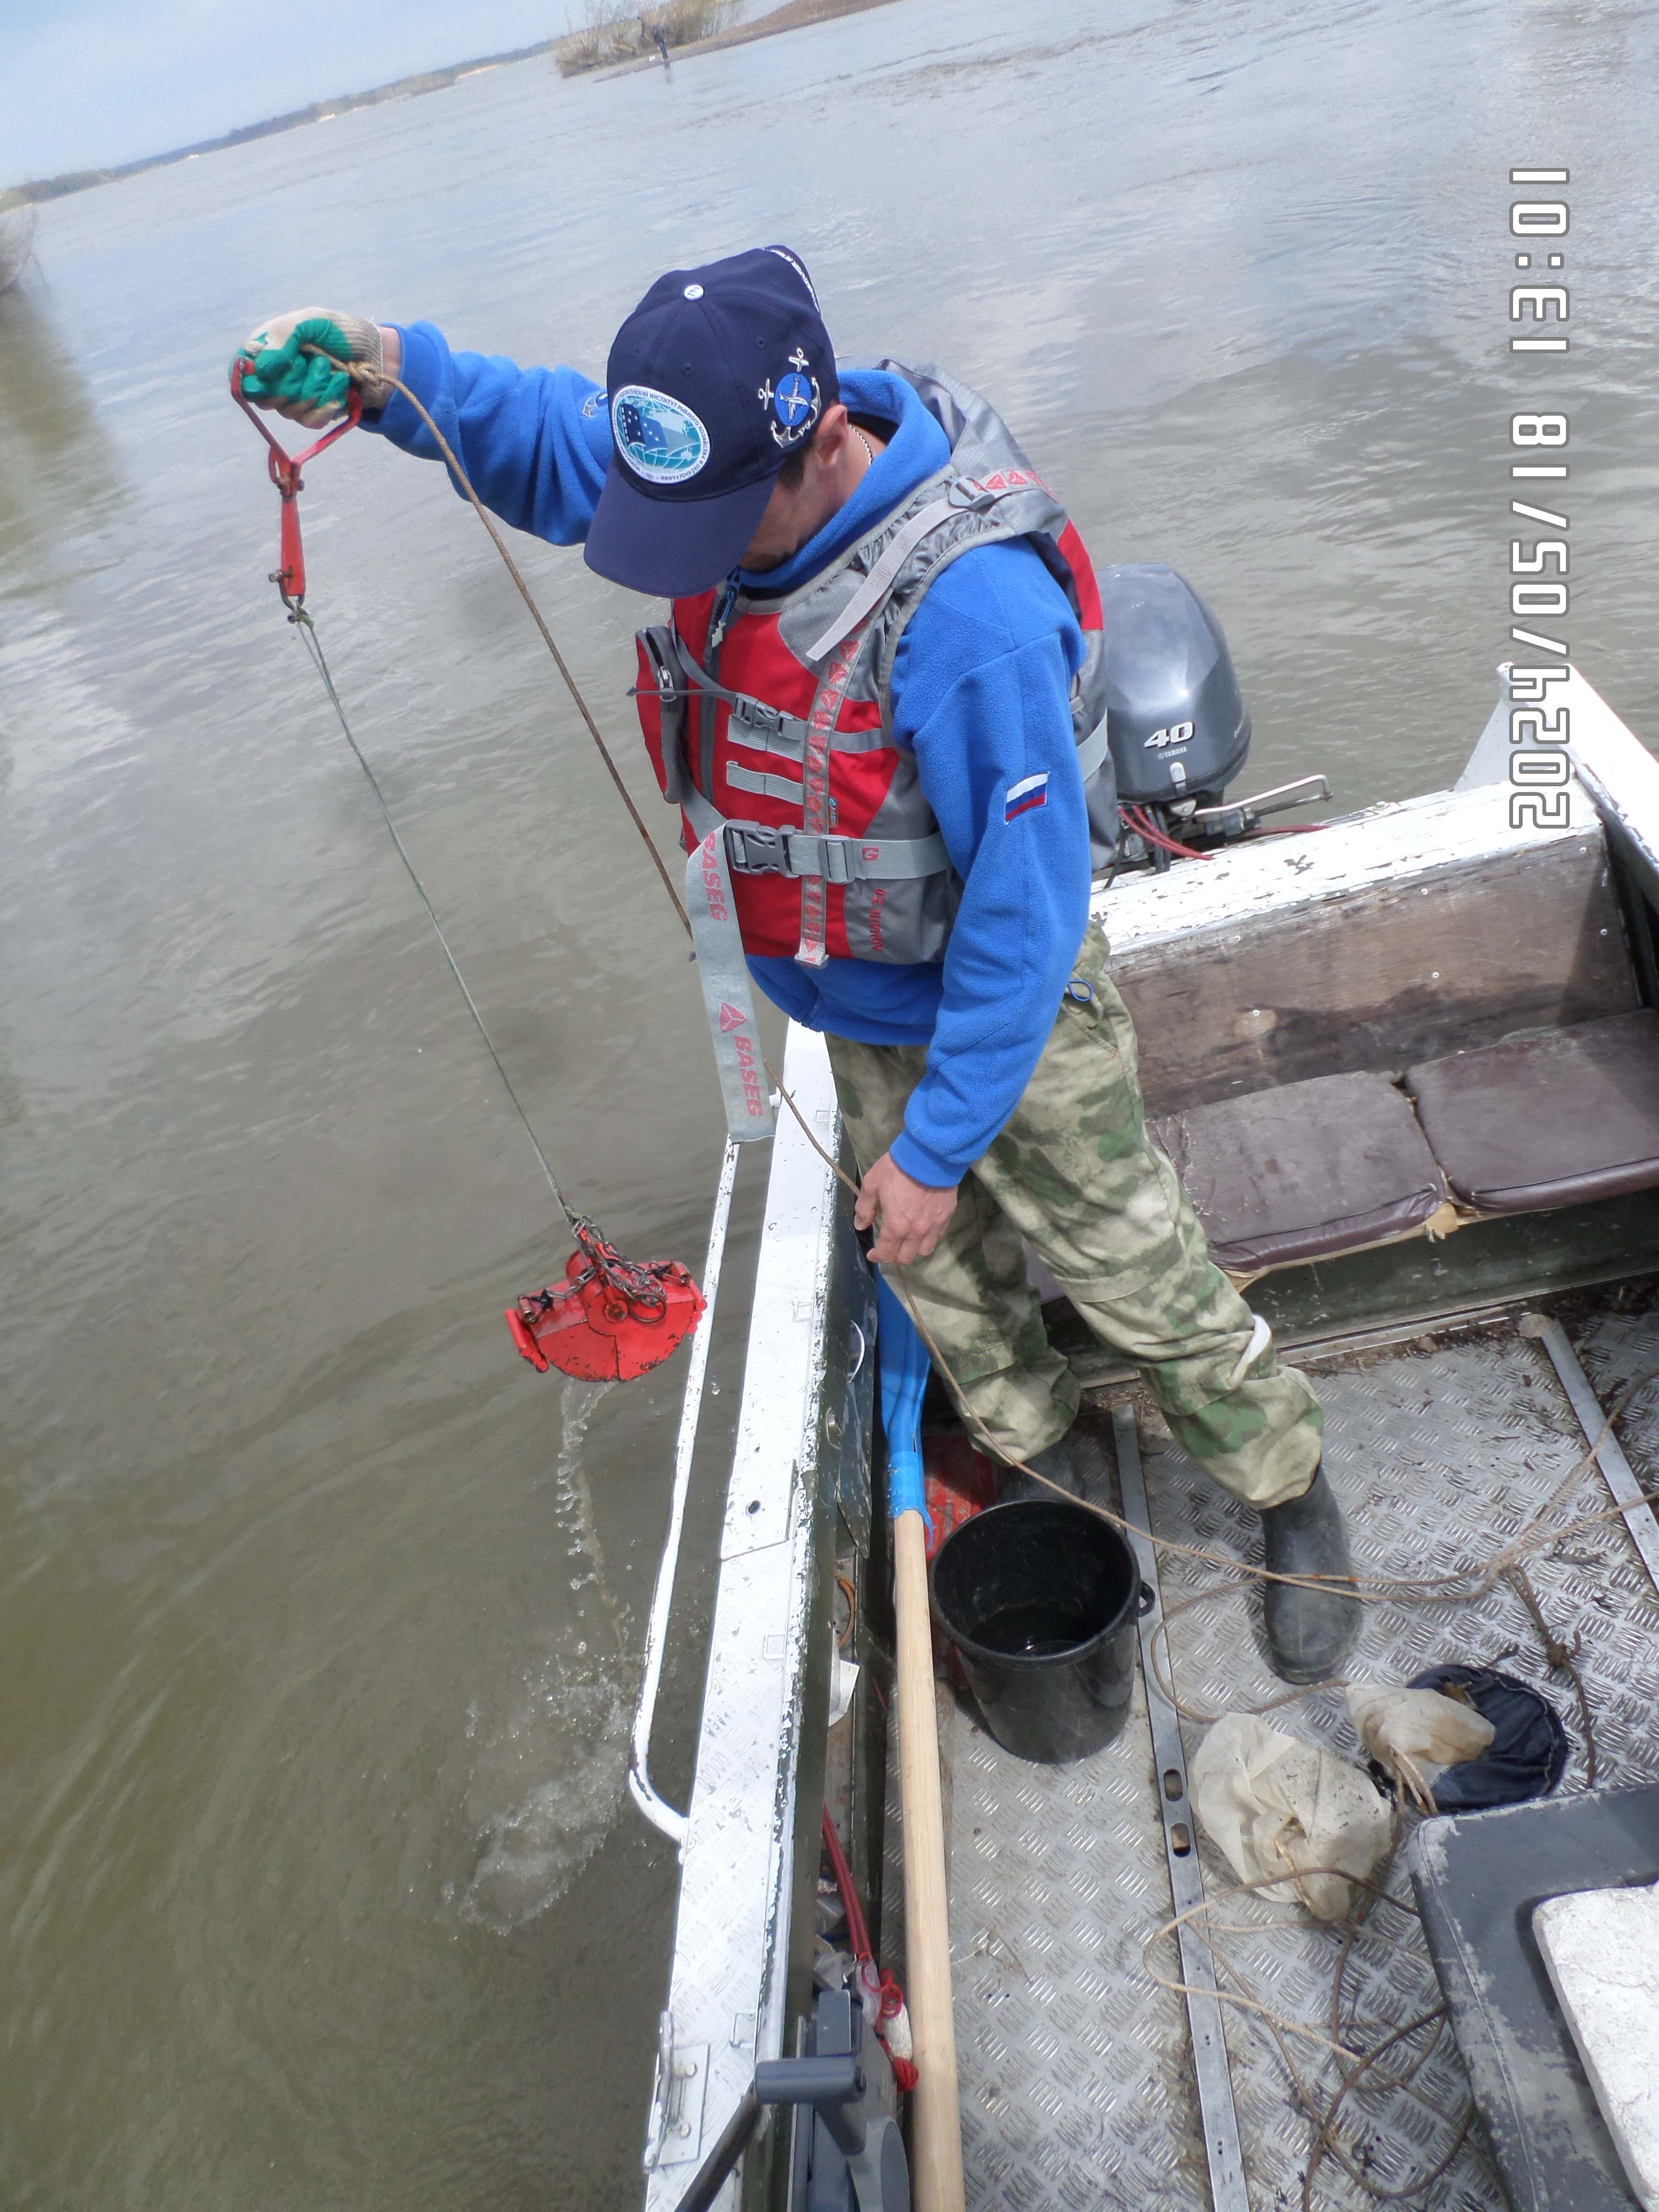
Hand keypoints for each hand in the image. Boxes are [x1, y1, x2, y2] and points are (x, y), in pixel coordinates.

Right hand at [233, 308, 387, 425]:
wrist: (376, 356)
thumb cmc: (341, 333)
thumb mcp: (310, 322)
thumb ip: (282, 337)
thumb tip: (261, 369)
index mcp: (266, 351)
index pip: (241, 374)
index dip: (251, 378)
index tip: (269, 373)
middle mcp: (275, 378)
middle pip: (265, 397)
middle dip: (294, 380)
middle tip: (315, 360)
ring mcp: (293, 399)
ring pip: (289, 410)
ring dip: (316, 388)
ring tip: (332, 369)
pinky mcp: (313, 415)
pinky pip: (310, 420)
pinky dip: (328, 402)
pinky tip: (340, 386)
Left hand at [853, 1152, 958, 1266]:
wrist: (930, 1155)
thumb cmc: (897, 1169)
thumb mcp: (872, 1184)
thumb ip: (865, 1207)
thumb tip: (860, 1225)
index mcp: (895, 1226)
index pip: (886, 1253)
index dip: (878, 1257)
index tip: (873, 1254)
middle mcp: (916, 1232)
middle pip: (906, 1257)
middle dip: (895, 1256)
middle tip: (889, 1248)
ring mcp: (934, 1226)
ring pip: (924, 1250)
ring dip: (914, 1249)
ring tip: (908, 1240)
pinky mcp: (946, 1216)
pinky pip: (938, 1235)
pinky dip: (928, 1237)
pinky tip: (924, 1227)